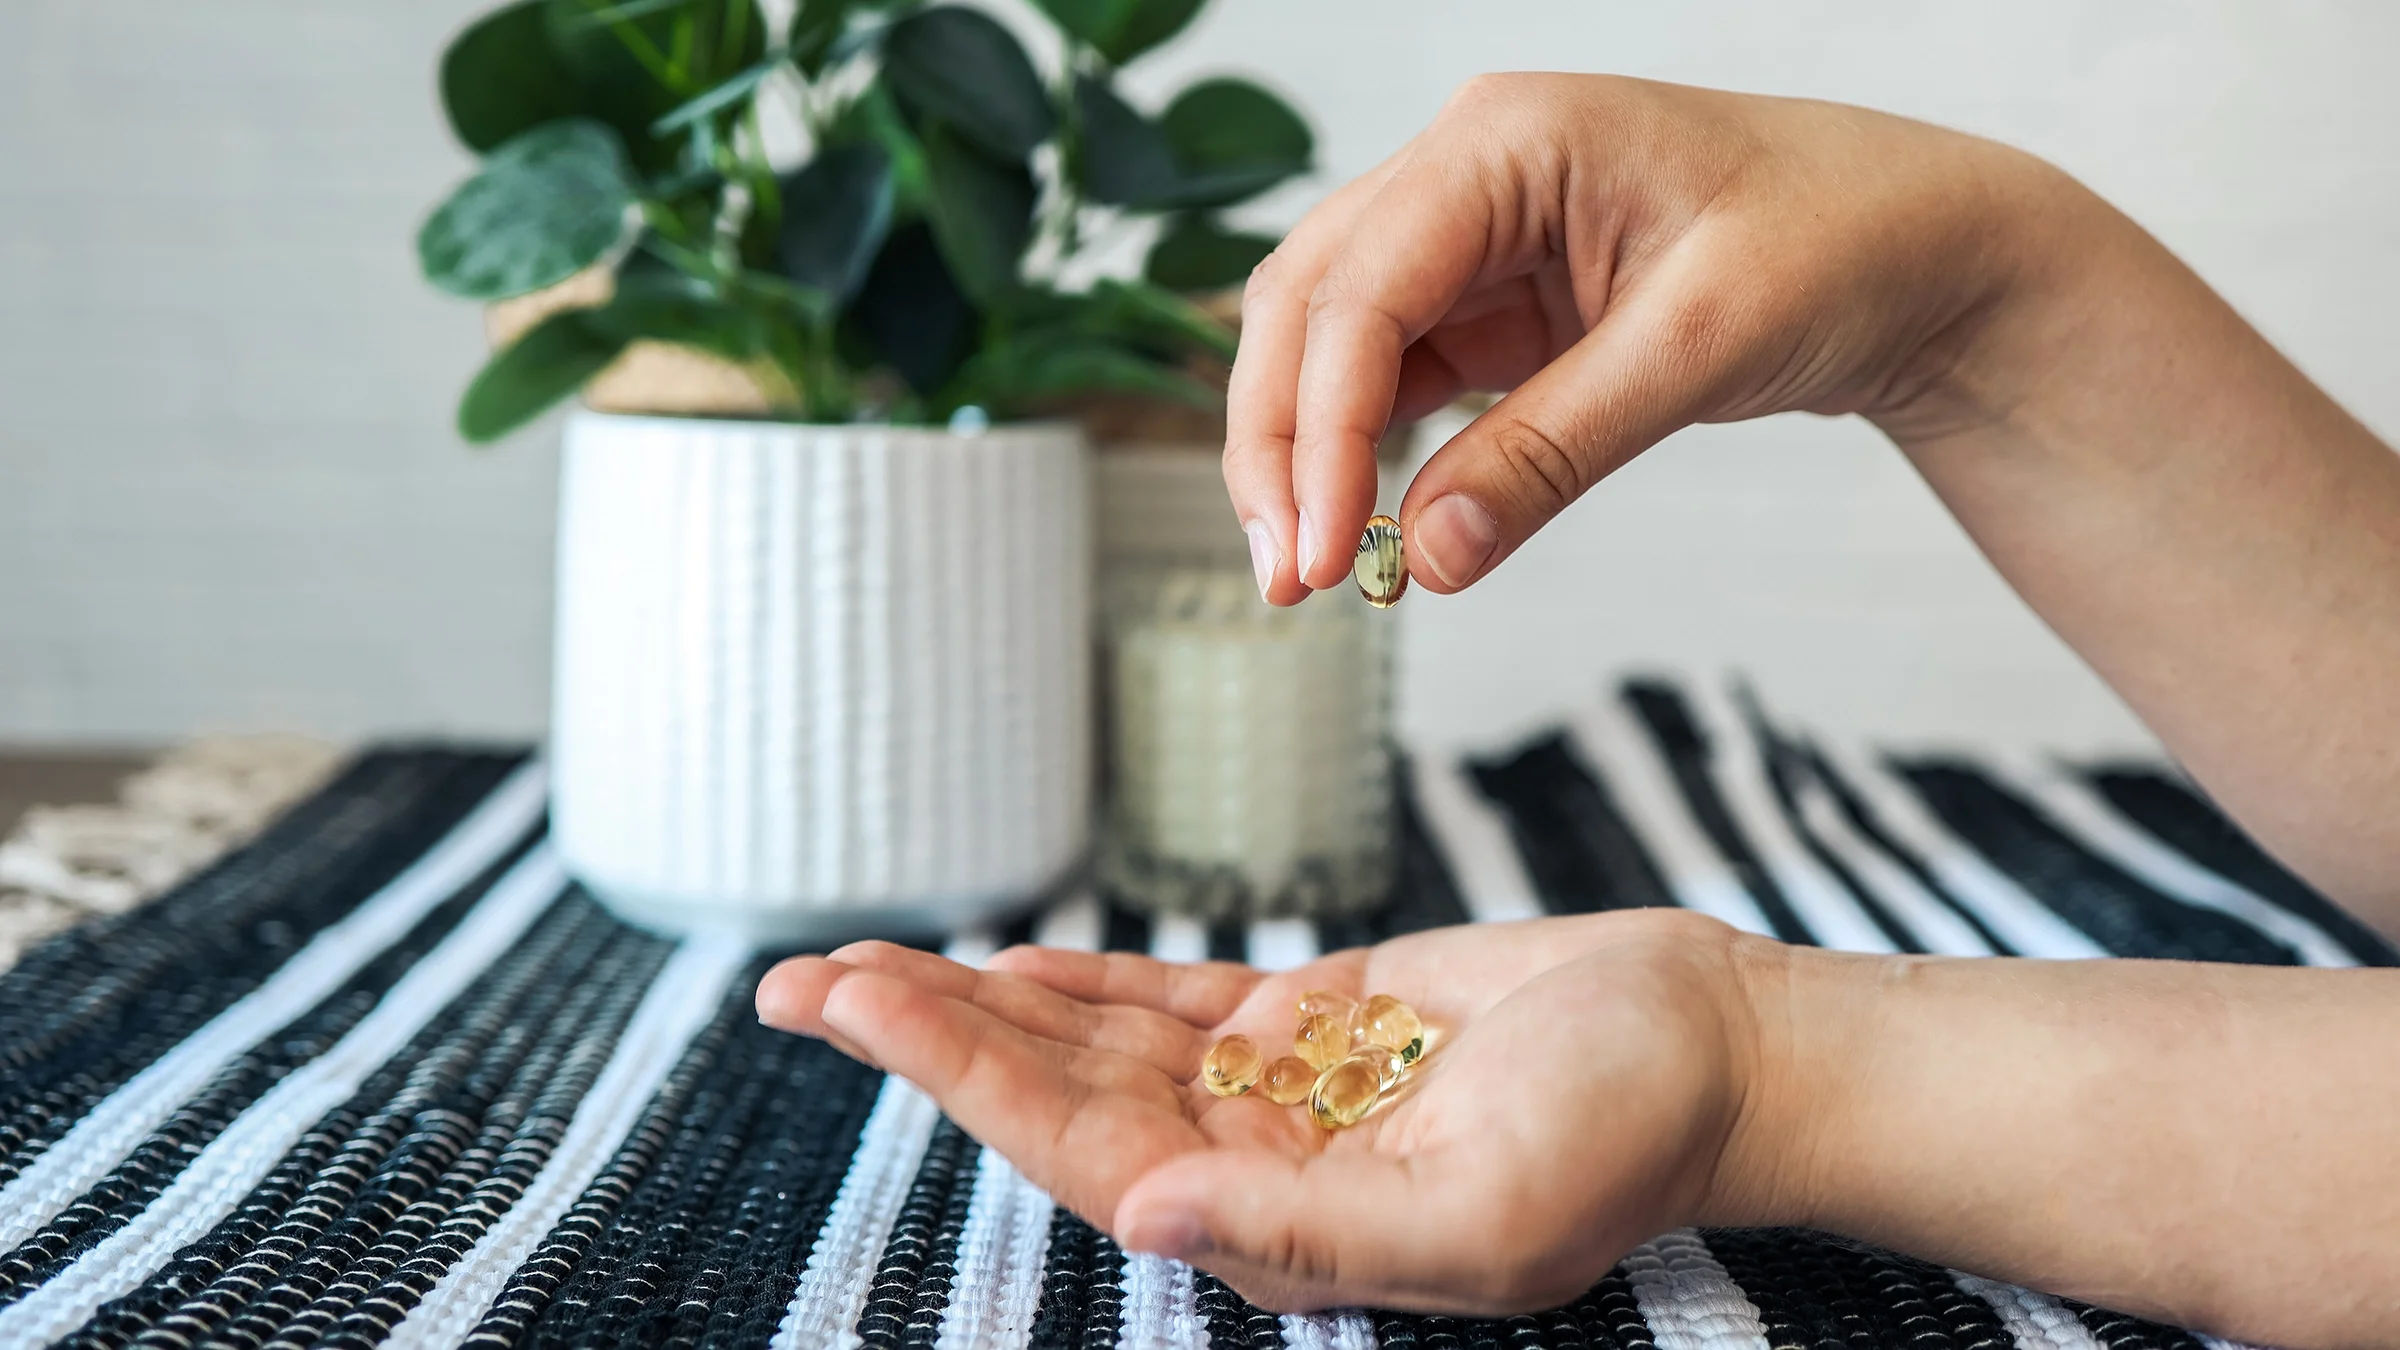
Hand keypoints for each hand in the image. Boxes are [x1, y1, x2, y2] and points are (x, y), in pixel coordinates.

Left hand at [754, 910, 1791, 1313]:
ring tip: (858, 965)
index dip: (958, 1074)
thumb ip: (1309, 1231)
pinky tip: (1006, 962)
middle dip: (924, 1037)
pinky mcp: (1322, 1016)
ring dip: (980, 1002)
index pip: (1077, 1145)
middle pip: (1054, 1093)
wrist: (1717, 1049)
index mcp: (1273, 1220)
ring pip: (1095, 1042)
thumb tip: (1142, 1215)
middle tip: (796, 978)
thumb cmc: (1624, 1136)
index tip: (854, 999)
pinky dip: (1086, 982)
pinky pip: (1173, 1001)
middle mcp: (1253, 1161)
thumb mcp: (1480, 1208)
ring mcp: (1281, 1088)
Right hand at [1227, 72, 2080, 601]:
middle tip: (1290, 577)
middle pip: (1307, 306)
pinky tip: (1358, 529)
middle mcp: (1465, 174)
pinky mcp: (1494, 306)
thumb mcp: (1699, 349)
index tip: (1321, 546)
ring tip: (1305, 571)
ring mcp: (1472, 241)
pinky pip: (1392, 380)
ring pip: (1329, 345)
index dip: (1320, 425)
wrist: (1924, 251)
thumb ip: (1552, 452)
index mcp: (1506, 138)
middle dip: (1280, 443)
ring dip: (1302, 454)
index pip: (1361, 287)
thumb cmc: (1839, 243)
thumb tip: (1425, 558)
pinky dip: (1363, 455)